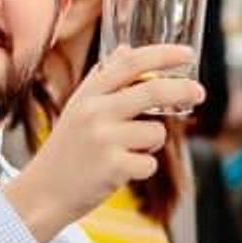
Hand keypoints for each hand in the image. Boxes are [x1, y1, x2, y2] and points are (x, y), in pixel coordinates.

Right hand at [1, 43, 202, 242]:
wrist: (42, 193)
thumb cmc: (68, 149)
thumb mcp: (78, 107)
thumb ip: (104, 79)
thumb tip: (127, 49)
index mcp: (89, 94)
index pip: (131, 63)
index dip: (163, 54)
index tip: (187, 54)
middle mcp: (95, 112)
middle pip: (153, 91)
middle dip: (182, 89)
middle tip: (199, 92)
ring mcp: (103, 139)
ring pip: (156, 132)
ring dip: (152, 143)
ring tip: (126, 151)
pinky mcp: (113, 167)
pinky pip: (150, 163)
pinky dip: (142, 168)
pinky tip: (119, 172)